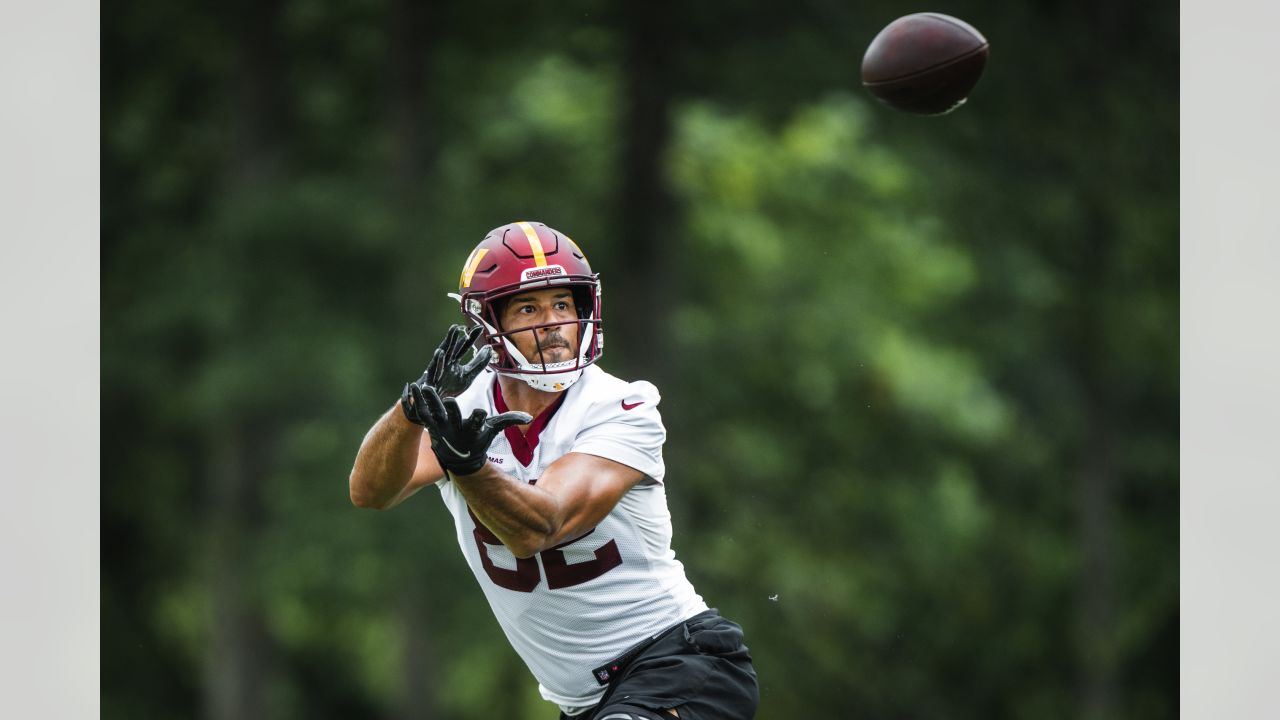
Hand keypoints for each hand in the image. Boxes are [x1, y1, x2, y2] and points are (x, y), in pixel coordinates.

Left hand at [405, 383, 530, 474]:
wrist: (459, 457)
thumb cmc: (478, 440)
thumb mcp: (492, 431)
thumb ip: (508, 420)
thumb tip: (529, 418)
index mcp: (472, 430)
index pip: (477, 423)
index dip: (478, 419)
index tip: (480, 413)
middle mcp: (455, 429)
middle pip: (453, 418)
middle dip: (451, 410)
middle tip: (449, 400)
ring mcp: (441, 428)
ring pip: (435, 413)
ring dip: (429, 401)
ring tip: (425, 387)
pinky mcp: (430, 425)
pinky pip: (422, 413)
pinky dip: (417, 401)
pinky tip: (412, 388)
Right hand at [425, 324, 494, 397]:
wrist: (436, 404)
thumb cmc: (450, 388)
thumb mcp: (468, 375)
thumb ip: (479, 363)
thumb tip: (489, 348)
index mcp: (453, 361)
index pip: (464, 347)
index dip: (471, 338)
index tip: (480, 328)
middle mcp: (444, 363)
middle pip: (451, 348)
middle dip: (454, 337)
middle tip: (459, 326)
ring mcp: (437, 370)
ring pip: (441, 355)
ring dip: (446, 344)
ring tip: (450, 334)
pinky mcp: (430, 379)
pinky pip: (434, 369)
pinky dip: (438, 361)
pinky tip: (440, 352)